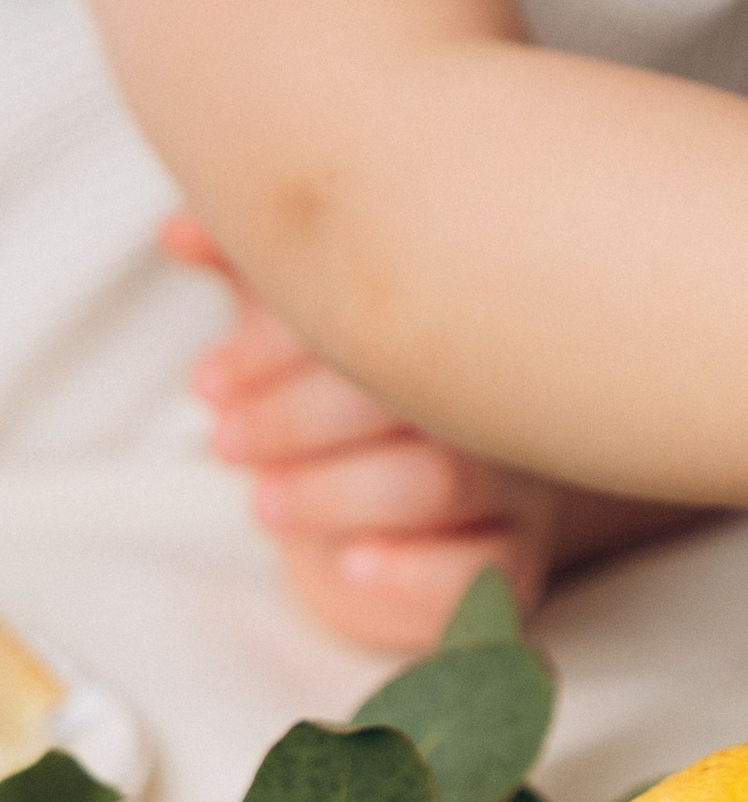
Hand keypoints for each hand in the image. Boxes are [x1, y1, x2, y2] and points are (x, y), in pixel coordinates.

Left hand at [166, 217, 555, 652]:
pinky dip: (414, 571)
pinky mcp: (509, 565)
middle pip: (416, 394)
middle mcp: (495, 401)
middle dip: (301, 419)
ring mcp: (513, 484)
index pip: (378, 316)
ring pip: (446, 481)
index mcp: (454, 329)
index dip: (283, 346)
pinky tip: (351, 564)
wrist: (420, 517)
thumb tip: (180, 230)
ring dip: (338, 491)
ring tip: (264, 502)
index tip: (210, 379)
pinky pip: (486, 571)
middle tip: (225, 440)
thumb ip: (254, 279)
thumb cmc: (357, 413)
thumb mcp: (302, 337)